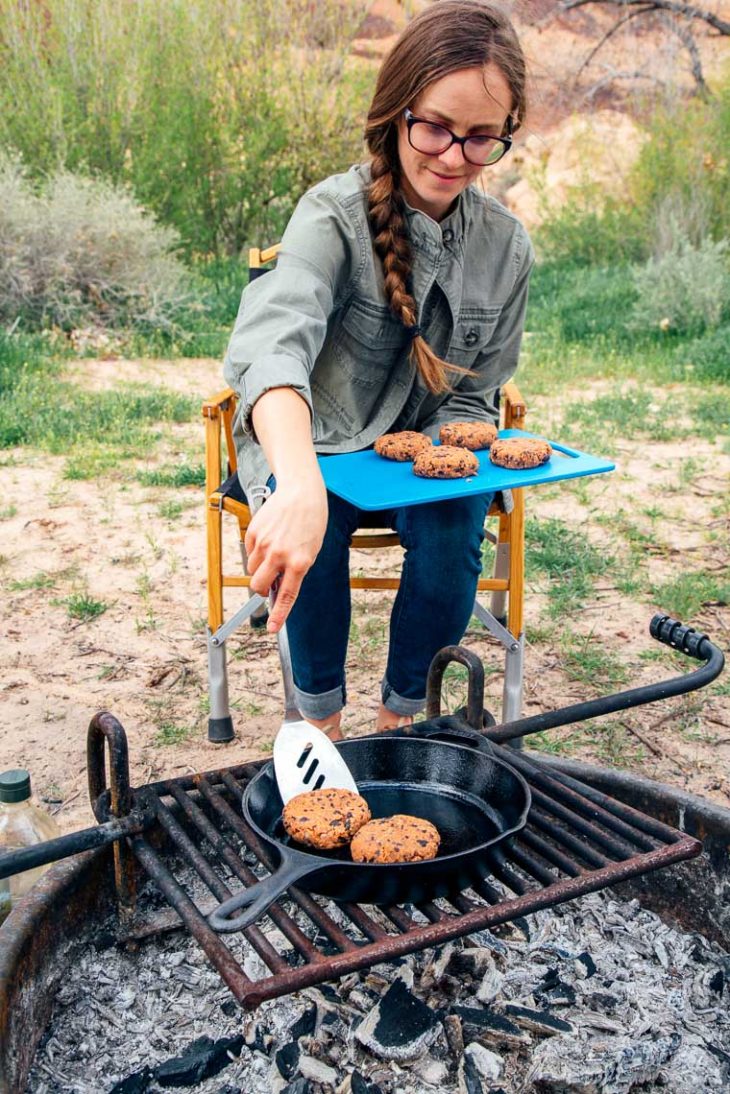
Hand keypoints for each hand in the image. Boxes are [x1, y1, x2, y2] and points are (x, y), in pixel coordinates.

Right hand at [245, 477, 327, 632]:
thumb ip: (295, 570)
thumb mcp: (310, 550)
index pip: (286, 595)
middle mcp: (280, 555)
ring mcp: (264, 543)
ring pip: (252, 569)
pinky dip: (256, 550)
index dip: (278, 615)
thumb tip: (278, 586)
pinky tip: (270, 537)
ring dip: (260, 567)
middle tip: (267, 585)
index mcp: (299, 562)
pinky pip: (249, 551)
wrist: (301, 493)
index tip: (272, 628)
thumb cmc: (311, 522)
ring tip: (274, 551)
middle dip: (261, 589)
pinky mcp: (254, 532)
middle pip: (258, 585)